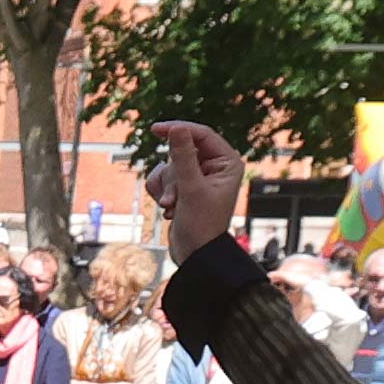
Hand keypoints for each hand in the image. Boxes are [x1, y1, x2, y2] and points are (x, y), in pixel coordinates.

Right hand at [146, 122, 245, 251]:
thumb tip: (176, 128)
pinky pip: (163, 178)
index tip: (156, 129)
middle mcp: (215, 167)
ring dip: (166, 187)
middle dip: (172, 175)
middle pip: (182, 151)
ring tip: (172, 207)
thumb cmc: (201, 225)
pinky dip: (161, 192)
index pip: (202, 134)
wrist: (194, 256)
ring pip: (169, 165)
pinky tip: (169, 210)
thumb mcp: (191, 188)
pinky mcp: (184, 188)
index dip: (179, 129)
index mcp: (227, 162)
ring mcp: (198, 177)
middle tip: (173, 197)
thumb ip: (183, 156)